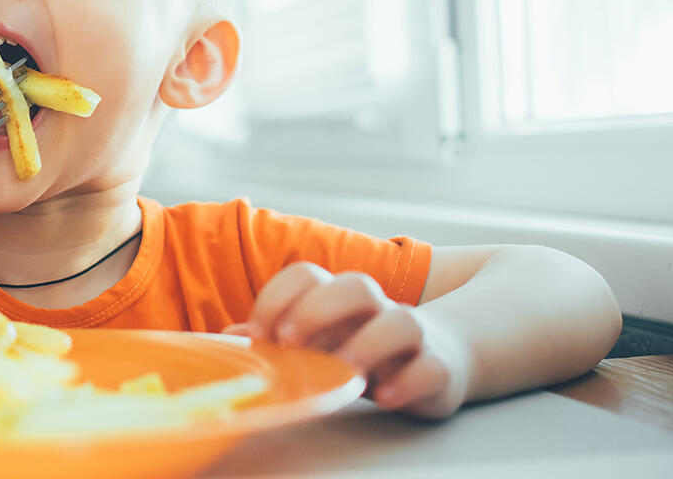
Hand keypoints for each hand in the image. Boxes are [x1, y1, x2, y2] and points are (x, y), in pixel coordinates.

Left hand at [224, 263, 470, 417]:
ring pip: (400, 321)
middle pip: (355, 286)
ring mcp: (412, 335)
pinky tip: (385, 397)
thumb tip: (230, 334)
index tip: (259, 333)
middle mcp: (375, 308)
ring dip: (367, 344)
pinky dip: (409, 381)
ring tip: (342, 369)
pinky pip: (430, 367)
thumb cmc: (361, 346)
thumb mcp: (318, 341)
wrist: (441, 354)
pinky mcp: (439, 368)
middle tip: (289, 342)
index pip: (306, 275)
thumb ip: (277, 336)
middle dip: (318, 309)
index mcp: (337, 297)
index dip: (278, 297)